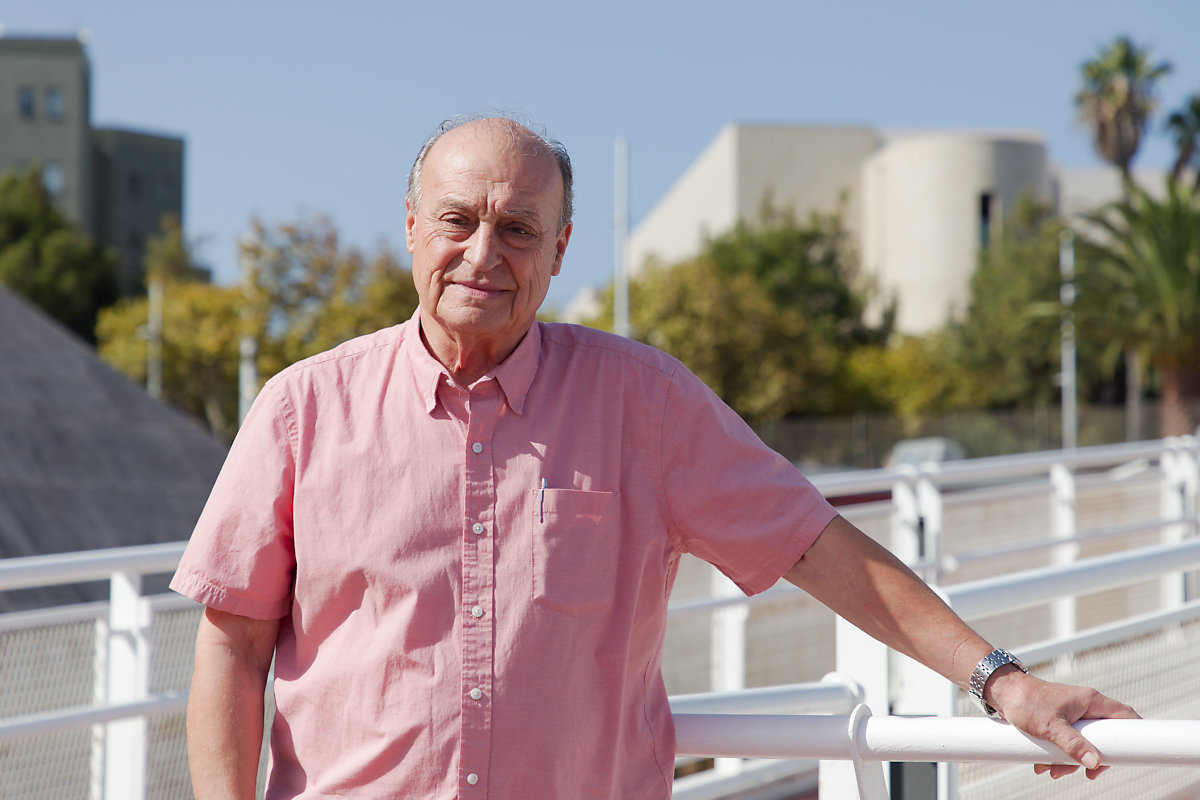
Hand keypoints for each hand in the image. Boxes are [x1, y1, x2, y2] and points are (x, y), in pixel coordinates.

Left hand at [986, 667, 1139, 779]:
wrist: (1000, 691)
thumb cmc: (1024, 701)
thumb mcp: (1050, 726)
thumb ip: (1072, 744)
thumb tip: (1094, 762)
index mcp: (1090, 701)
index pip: (1124, 715)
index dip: (1134, 735)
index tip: (1130, 757)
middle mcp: (1084, 706)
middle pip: (1104, 737)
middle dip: (1093, 757)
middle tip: (1085, 773)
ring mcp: (1072, 714)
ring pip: (1084, 742)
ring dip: (1071, 760)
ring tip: (1052, 771)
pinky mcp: (1059, 720)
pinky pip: (1068, 742)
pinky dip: (1059, 755)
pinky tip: (1043, 764)